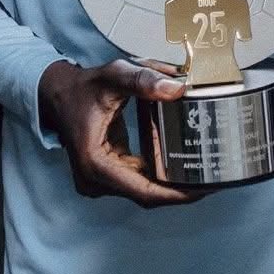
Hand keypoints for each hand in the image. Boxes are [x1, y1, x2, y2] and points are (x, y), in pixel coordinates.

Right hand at [38, 58, 190, 205]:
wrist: (57, 94)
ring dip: (172, 186)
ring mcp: (99, 182)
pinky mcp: (106, 177)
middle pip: (147, 196)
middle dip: (181, 192)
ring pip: (143, 192)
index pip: (144, 192)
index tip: (204, 189)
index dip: (177, 195)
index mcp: (95, 164)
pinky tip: (182, 168)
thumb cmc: (82, 88)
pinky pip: (137, 183)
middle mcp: (95, 180)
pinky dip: (159, 177)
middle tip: (215, 180)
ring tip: (205, 175)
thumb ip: (143, 79)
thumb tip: (177, 88)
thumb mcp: (113, 76)